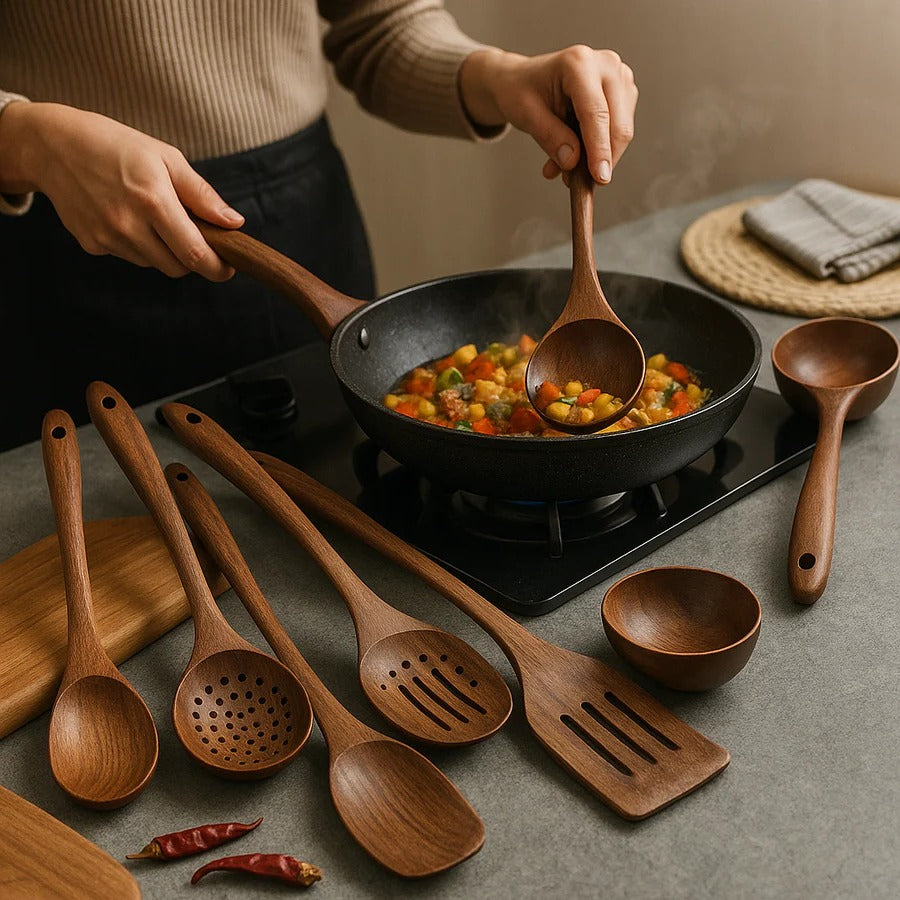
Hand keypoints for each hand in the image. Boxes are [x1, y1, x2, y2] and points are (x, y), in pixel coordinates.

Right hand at [0, 102, 242, 279]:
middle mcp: (129, 225)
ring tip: (153, 215)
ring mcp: (108, 238)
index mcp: (153, 201)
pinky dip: (138, 244)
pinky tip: (125, 215)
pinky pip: (129, 256)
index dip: (217, 268)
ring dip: (164, 250)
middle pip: (177, 267)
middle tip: (194, 237)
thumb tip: (234, 223)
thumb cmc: (116, 145)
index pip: (195, 254)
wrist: (51, 145)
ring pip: (154, 263)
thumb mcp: (165, 157)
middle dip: (192, 259)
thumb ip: (202, 195)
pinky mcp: (92, 245)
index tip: (228, 267)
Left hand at [459, 46, 637, 183]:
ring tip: (564, 167)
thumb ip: (550, 137)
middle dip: (600, 159)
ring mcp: (619, 78)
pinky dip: (598, 150)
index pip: (596, 113)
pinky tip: (573, 154)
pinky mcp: (624, 93)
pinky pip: (619, 131)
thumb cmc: (522, 92)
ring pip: (622, 131)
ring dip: (596, 157)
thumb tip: (573, 161)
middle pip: (617, 124)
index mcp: (579, 63)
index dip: (599, 149)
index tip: (600, 178)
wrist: (524, 81)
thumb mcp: (525, 115)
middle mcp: (605, 65)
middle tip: (574, 182)